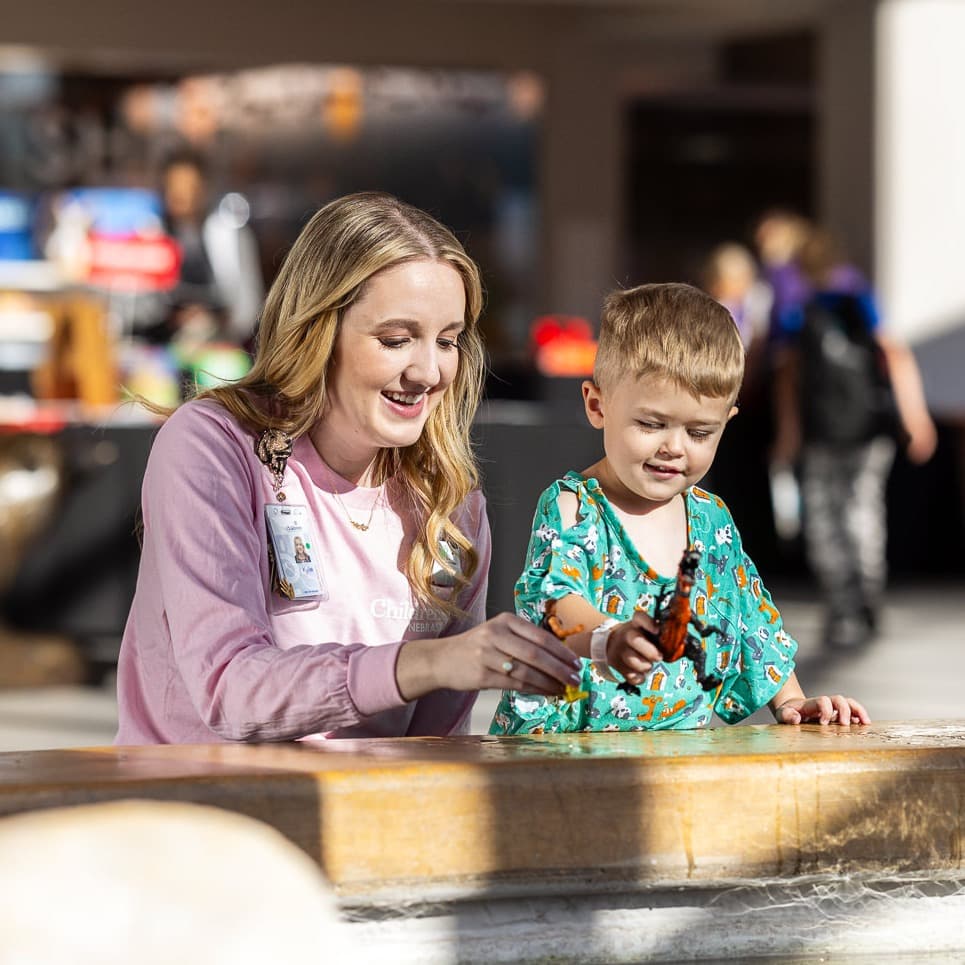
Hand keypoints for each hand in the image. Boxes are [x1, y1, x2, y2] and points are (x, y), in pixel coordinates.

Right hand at [399, 613, 582, 699]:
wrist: (442, 659)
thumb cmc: (477, 647)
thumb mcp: (499, 634)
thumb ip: (525, 641)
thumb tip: (560, 659)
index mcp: (505, 621)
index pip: (540, 636)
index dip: (561, 652)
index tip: (576, 663)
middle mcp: (496, 634)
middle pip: (535, 654)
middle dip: (559, 669)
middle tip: (575, 679)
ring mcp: (487, 655)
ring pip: (526, 671)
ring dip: (549, 683)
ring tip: (563, 689)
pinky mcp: (481, 675)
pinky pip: (514, 684)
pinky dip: (534, 690)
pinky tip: (546, 693)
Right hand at [605, 611, 661, 684]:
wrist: (612, 643)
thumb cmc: (638, 637)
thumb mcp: (646, 630)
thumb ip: (660, 634)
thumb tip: (679, 642)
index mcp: (636, 624)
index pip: (639, 617)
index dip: (649, 623)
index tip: (657, 631)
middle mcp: (626, 635)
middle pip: (635, 639)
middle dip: (650, 651)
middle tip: (658, 657)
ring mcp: (620, 650)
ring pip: (632, 660)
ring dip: (645, 666)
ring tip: (648, 665)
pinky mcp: (617, 665)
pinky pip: (631, 676)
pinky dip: (639, 677)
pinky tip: (641, 673)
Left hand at [773, 694, 870, 725]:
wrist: (792, 710)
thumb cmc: (788, 713)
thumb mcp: (783, 715)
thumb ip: (787, 716)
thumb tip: (796, 719)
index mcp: (811, 704)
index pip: (822, 700)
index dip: (825, 710)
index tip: (823, 723)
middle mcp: (824, 703)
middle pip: (838, 699)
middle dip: (844, 710)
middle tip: (844, 725)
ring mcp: (832, 708)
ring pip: (848, 703)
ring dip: (858, 710)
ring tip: (865, 722)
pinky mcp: (837, 715)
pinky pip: (852, 711)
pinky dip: (860, 715)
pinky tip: (864, 724)